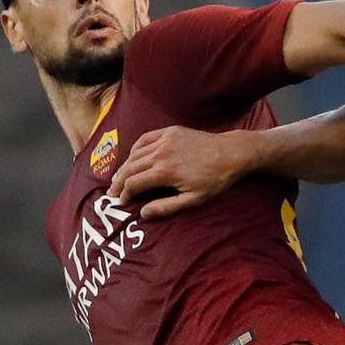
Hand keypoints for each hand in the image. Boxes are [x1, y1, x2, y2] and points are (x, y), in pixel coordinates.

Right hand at [108, 126, 254, 219]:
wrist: (232, 153)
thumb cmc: (215, 179)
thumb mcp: (194, 199)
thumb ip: (166, 207)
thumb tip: (143, 214)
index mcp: (165, 172)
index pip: (134, 184)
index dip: (124, 194)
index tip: (121, 202)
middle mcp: (161, 153)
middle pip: (130, 168)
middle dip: (119, 182)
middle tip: (112, 193)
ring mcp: (165, 139)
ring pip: (135, 154)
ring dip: (125, 166)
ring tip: (119, 178)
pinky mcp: (171, 131)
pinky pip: (145, 139)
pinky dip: (135, 149)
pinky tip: (133, 157)